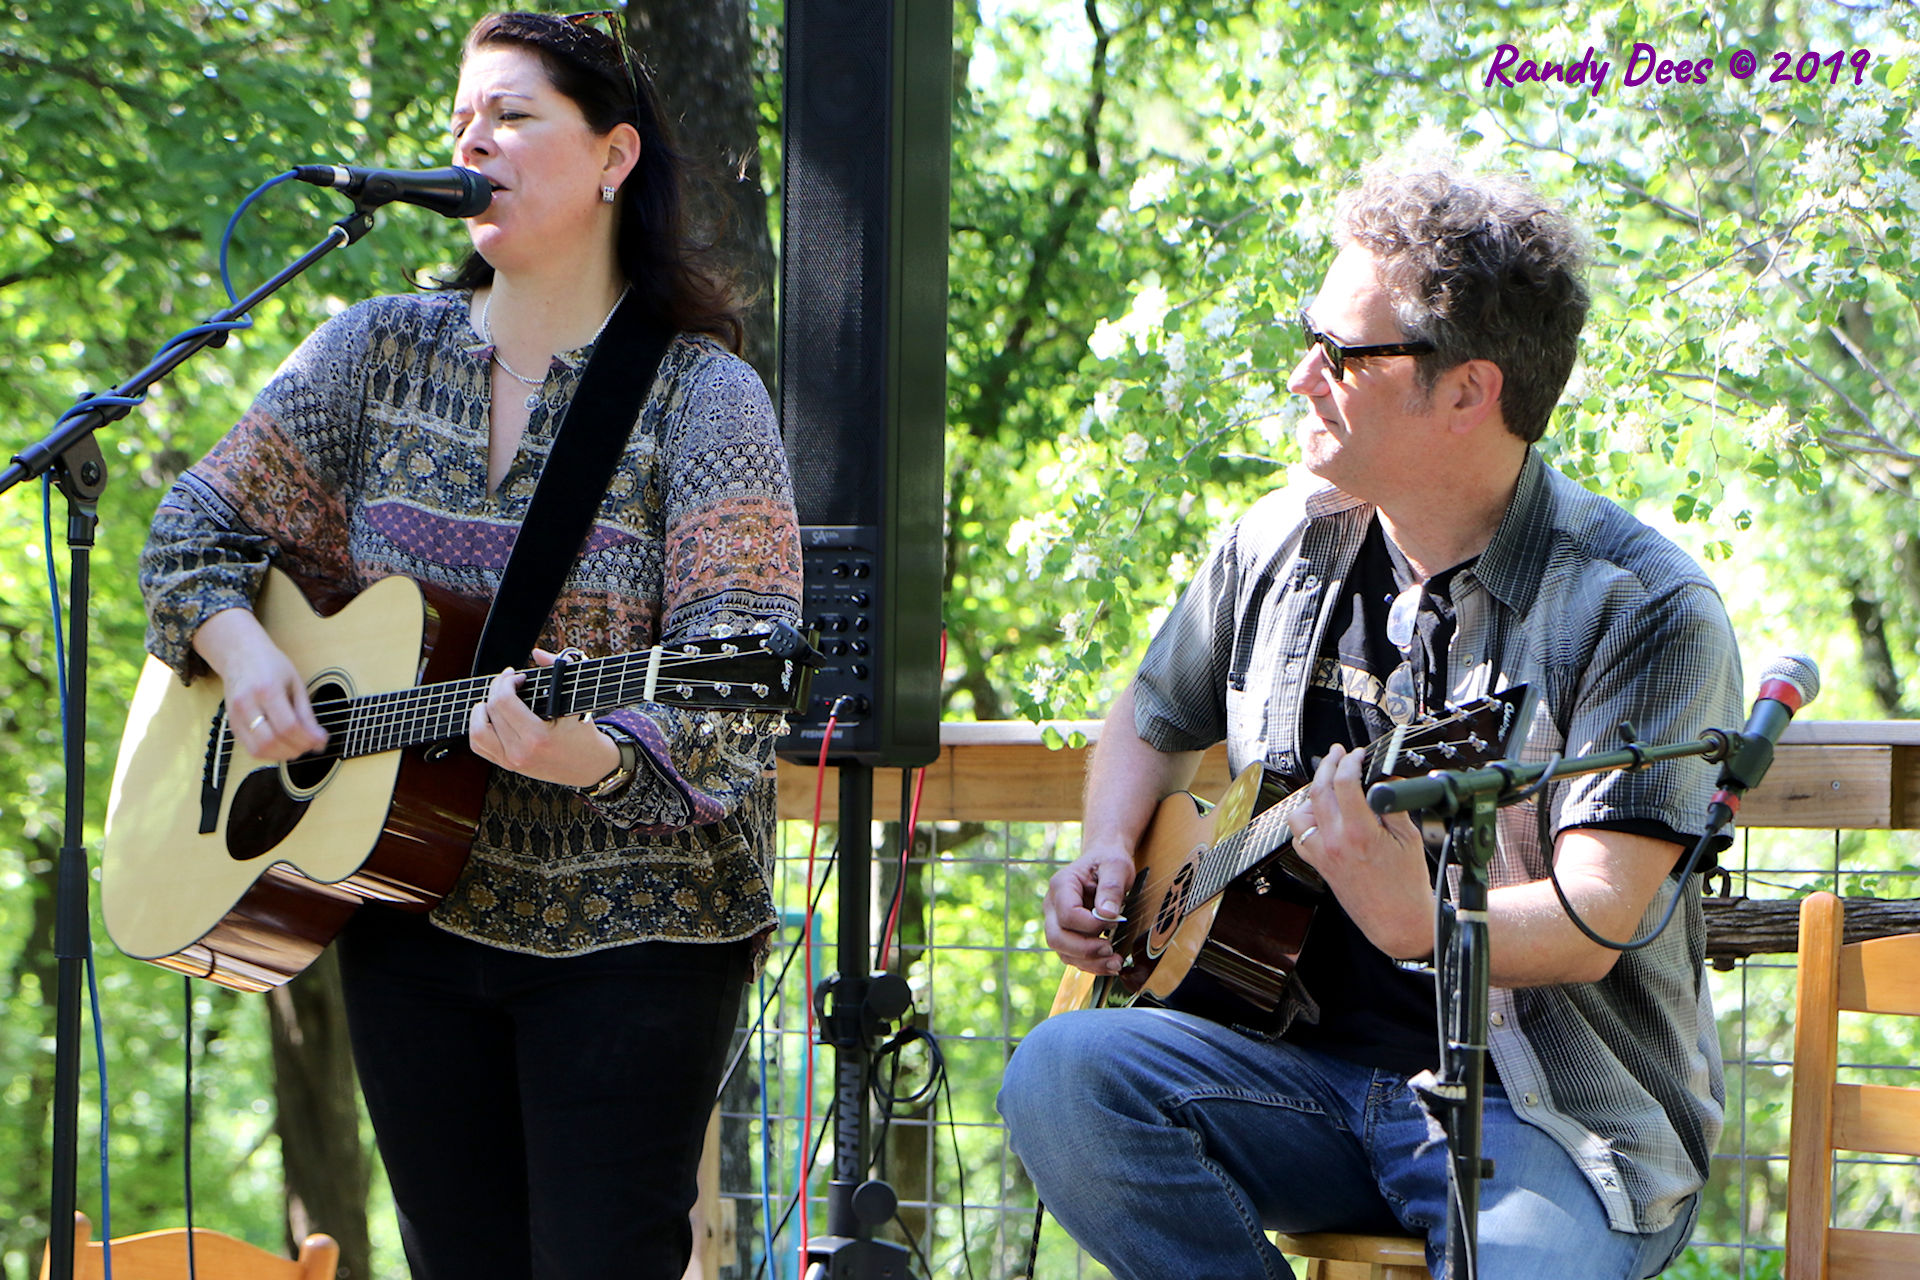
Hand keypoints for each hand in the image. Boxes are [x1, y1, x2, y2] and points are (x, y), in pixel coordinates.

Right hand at [192, 608, 327, 761]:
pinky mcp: (231, 724)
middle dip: (296, 750)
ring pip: (258, 749)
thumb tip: (320, 739)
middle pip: (271, 741)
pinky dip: (269, 753)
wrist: (240, 654)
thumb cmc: (271, 665)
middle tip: (310, 746)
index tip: (321, 742)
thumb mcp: (295, 683)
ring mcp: (235, 715)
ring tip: (297, 747)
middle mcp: (247, 704)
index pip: (287, 726)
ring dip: (282, 755)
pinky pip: (250, 748)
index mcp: (267, 689)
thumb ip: (306, 713)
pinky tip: (282, 746)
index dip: (307, 739)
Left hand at [467, 649, 620, 786]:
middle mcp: (520, 751)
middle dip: (497, 688)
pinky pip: (479, 745)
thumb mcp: (575, 699)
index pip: (504, 701)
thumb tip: (536, 653)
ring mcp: (512, 761)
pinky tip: (491, 716)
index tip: (518, 676)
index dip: (506, 682)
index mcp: (537, 736)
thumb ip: (558, 669)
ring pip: (477, 730)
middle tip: (509, 681)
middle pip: (491, 710)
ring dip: (481, 709)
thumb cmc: (584, 732)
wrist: (589, 766)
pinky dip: (478, 727)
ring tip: (494, 699)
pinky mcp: (508, 765)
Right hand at [1042, 844, 1134, 975]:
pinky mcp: (1067, 934)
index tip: (1113, 922)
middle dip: (1085, 950)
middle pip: (1057, 937)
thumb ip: (1111, 888)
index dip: (1090, 925)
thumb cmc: (1108, 862)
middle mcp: (1053, 906)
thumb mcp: (1116, 866)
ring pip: (1063, 951)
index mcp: (1061, 885)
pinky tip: (1110, 964)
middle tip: (1111, 950)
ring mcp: (1056, 921)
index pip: (1067, 914)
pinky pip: (1073, 956)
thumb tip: (1107, 915)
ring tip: (1116, 963)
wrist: (1103, 861)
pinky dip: (1091, 965)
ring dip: (1089, 962)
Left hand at [1288, 743, 1432, 959]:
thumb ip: (1393, 805)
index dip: (1350, 762)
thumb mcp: (1408, 838)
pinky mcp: (1319, 865)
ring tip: (1328, 782)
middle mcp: (1335, 842)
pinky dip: (1306, 820)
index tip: (1357, 755)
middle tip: (1338, 754)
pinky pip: (1300, 836)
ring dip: (1312, 793)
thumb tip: (1385, 779)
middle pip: (1319, 791)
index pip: (1344, 784)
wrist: (1397, 921)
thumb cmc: (1406, 886)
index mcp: (1359, 833)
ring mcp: (1322, 854)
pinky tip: (1320, 814)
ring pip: (1301, 812)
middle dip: (1329, 765)